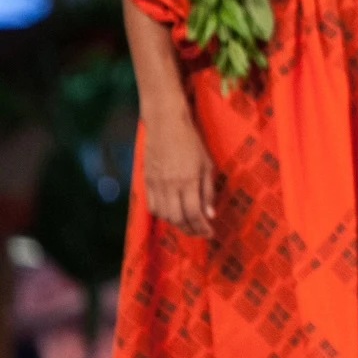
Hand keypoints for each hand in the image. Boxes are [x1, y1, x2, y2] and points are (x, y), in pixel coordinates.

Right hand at [143, 115, 213, 236]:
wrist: (165, 124)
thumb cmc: (191, 142)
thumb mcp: (207, 164)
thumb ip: (207, 190)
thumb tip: (210, 214)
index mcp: (188, 180)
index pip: (194, 213)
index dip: (202, 227)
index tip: (210, 233)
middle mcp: (169, 185)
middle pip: (177, 218)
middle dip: (190, 230)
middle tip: (201, 232)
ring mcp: (155, 184)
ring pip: (163, 215)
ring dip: (177, 224)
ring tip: (189, 225)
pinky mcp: (146, 181)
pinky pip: (152, 206)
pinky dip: (163, 215)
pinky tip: (173, 214)